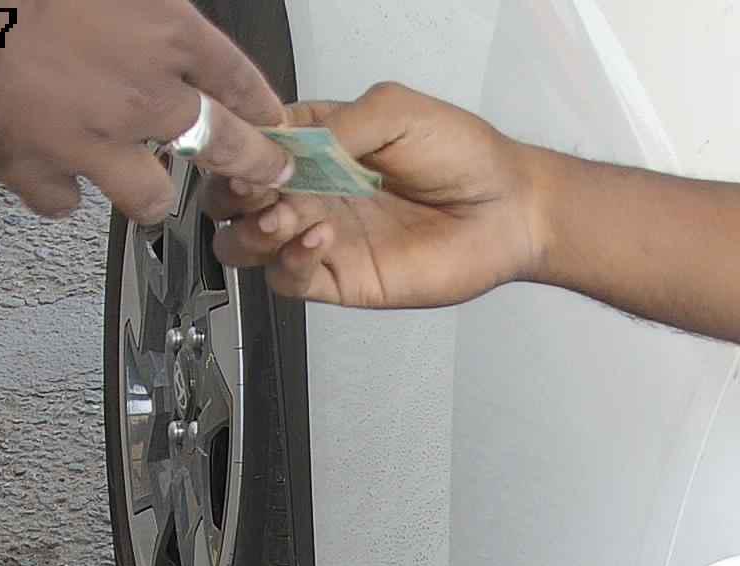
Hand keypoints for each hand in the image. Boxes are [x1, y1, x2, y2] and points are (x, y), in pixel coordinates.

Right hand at [0, 0, 293, 222]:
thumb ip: (140, 7)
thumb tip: (146, 12)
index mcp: (167, 36)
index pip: (239, 80)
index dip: (262, 106)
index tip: (275, 122)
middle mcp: (145, 98)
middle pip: (224, 148)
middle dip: (252, 164)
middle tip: (266, 172)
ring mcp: (97, 146)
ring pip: (153, 198)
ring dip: (150, 193)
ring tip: (142, 186)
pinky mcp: (42, 173)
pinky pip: (65, 202)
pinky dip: (59, 191)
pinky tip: (53, 176)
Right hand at [207, 84, 549, 307]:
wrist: (507, 209)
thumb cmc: (462, 155)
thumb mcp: (394, 111)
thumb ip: (336, 124)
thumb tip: (287, 144)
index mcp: (316, 142)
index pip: (251, 146)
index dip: (239, 148)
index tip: (247, 149)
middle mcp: (310, 190)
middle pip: (232, 199)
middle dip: (232, 193)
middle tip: (259, 188)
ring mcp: (320, 237)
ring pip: (244, 245)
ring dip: (250, 231)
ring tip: (284, 217)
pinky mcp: (340, 279)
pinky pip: (288, 280)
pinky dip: (291, 261)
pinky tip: (319, 239)